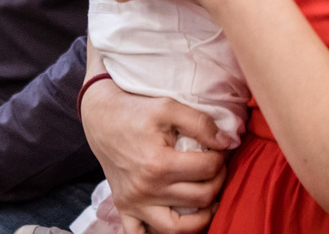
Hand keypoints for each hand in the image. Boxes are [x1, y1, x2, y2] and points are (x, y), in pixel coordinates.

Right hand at [81, 79, 229, 233]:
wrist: (101, 117)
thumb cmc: (136, 110)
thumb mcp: (169, 107)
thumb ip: (201, 124)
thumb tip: (227, 143)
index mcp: (158, 163)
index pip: (207, 169)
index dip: (220, 157)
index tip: (219, 149)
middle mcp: (146, 189)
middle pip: (200, 197)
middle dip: (217, 181)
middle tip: (216, 168)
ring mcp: (134, 203)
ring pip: (178, 228)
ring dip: (201, 217)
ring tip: (208, 199)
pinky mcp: (124, 208)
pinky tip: (177, 220)